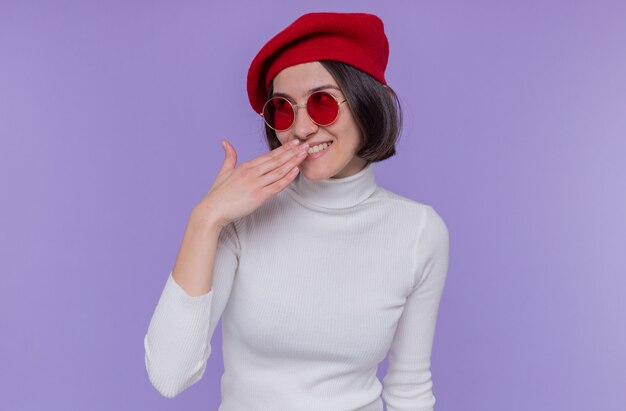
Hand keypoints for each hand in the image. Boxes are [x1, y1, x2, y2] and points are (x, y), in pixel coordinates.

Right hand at [191, 139, 309, 228]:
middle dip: (293, 152)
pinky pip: (277, 186)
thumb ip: (229, 156)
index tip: (294, 143)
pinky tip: (296, 171)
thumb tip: (225, 142)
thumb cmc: (218, 193)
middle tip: (306, 145)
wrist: (213, 210)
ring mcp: (256, 184)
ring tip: (305, 155)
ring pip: (279, 171)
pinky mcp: (259, 196)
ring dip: (293, 162)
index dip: (283, 148)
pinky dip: (287, 178)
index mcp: (245, 166)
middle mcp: (252, 173)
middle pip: (277, 160)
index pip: (269, 155)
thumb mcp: (223, 171)